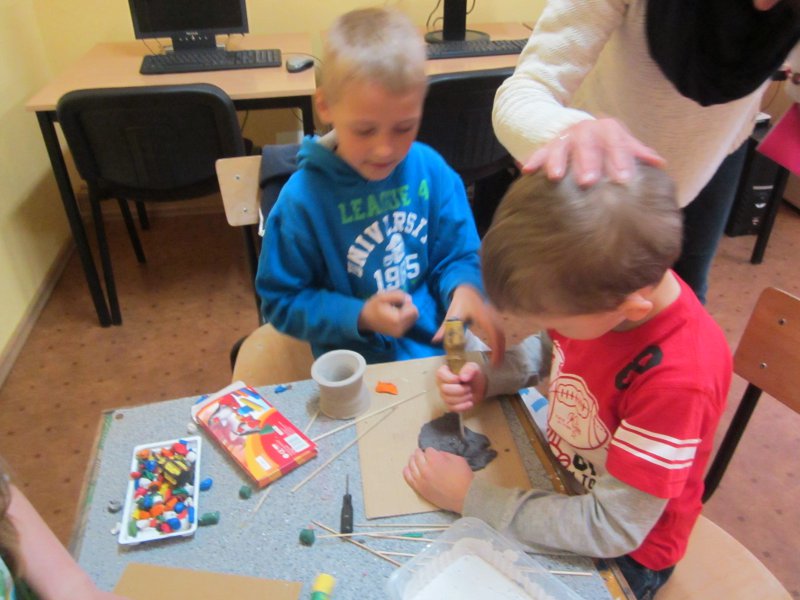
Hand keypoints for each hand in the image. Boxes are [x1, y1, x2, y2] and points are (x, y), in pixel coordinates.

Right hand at [358, 290, 418, 336]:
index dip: (407, 303)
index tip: (398, 302)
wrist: (364, 320)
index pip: (413, 310)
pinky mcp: (399, 334)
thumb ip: (398, 295)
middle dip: (408, 308)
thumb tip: (409, 299)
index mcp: (397, 320)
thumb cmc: (373, 307)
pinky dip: (405, 318)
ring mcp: (400, 333)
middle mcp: (400, 329)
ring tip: (395, 311)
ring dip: (407, 313)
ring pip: (413, 320)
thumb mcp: (383, 296)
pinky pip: (408, 324)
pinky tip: (395, 316)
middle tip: (397, 306)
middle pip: (415, 315)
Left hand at [403, 447, 473, 512]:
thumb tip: (435, 454)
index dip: (431, 451)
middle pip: (417, 456)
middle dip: (420, 453)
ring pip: (411, 465)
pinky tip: (408, 469)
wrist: (465, 497)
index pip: (427, 450)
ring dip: (412, 461)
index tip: (434, 453)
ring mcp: (421, 480)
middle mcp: (425, 468)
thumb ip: (443, 454)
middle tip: (421, 453)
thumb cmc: (463, 477)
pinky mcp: (420, 489)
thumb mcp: (457, 459)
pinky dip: (407, 472)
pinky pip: (408, 478)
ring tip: (414, 459)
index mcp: (434, 459)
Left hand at [434, 285, 505, 364]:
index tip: (493, 361)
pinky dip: (500, 341)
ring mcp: (495, 316)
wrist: (468, 290)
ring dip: (501, 347)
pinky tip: (497, 350)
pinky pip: (501, 331)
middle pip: (501, 335)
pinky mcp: (495, 318)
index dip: (496, 347)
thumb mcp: (451, 315)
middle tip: (496, 365)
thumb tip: (435, 341)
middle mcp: (492, 316)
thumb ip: (444, 328)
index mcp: (482, 316)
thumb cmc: (460, 302)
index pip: (493, 333)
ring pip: (502, 333)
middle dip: (500, 351)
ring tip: (497, 361)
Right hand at [436, 363, 486, 411]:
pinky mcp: (450, 405)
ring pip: (449, 400)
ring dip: (463, 398)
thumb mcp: (474, 368)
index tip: (460, 379)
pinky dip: (463, 406)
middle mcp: (441, 384)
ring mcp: (445, 396)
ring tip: (470, 394)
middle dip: (460, 390)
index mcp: (444, 372)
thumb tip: (463, 377)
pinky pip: (453, 408)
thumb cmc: (473, 375)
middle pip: (445, 389)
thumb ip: (469, 369)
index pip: (440, 374)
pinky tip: (470, 403)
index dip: (450, 378)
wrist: (478, 387)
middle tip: (469, 388)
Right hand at [523, 118, 665, 185]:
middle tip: (588, 182)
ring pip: (561, 145)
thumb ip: (637, 155)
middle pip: (587, 142)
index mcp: (607, 130)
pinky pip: (539, 151)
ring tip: (555, 177)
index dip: (619, 157)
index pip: (616, 139)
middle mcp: (585, 130)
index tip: (623, 180)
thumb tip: (659, 164)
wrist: (577, 133)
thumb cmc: (605, 147)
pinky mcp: (547, 146)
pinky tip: (527, 171)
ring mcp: (564, 137)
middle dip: (587, 161)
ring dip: (558, 161)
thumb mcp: (622, 147)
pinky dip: (534, 160)